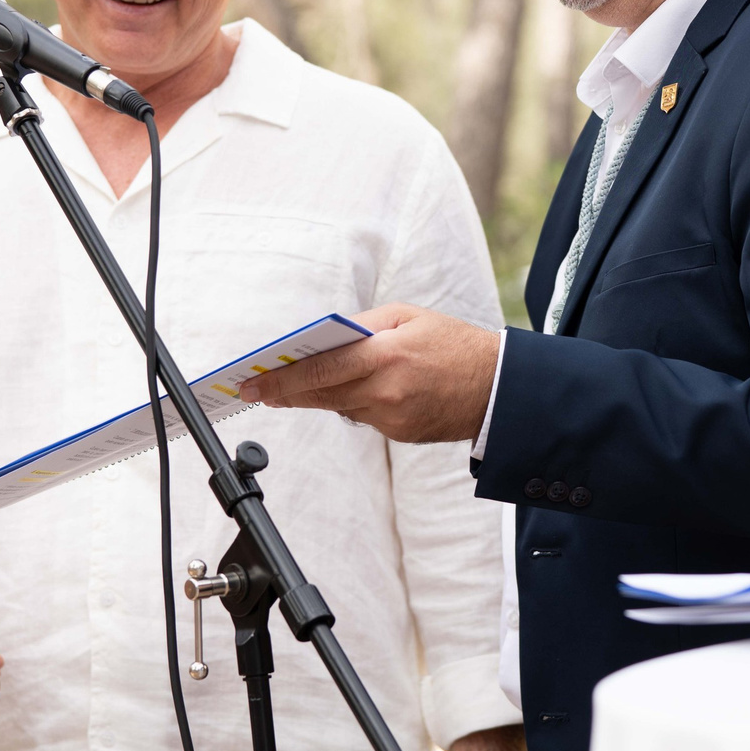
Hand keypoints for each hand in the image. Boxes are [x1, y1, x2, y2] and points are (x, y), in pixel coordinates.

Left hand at [237, 303, 500, 443]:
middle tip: (255, 389)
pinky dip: (354, 402)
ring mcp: (392, 417)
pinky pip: (363, 417)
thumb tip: (323, 338)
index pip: (321, 369)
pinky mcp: (399, 433)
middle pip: (320, 394)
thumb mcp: (408, 316)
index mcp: (386, 355)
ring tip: (290, 387)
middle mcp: (386, 391)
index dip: (281, 378)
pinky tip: (356, 390)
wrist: (497, 387)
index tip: (252, 382)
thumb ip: (363, 327)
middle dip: (284, 392)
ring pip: (339, 406)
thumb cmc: (451, 343)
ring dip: (317, 395)